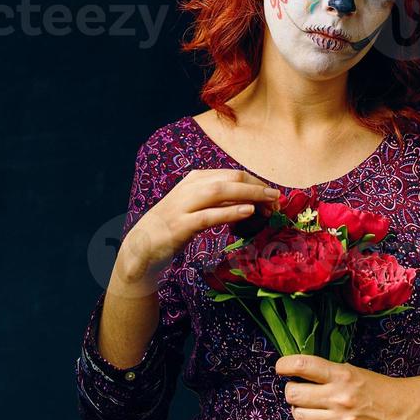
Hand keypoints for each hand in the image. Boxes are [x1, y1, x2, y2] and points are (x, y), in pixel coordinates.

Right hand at [115, 168, 279, 292]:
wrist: (141, 246)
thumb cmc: (174, 226)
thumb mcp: (197, 206)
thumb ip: (219, 200)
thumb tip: (250, 201)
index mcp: (195, 179)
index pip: (232, 173)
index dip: (255, 182)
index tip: (272, 194)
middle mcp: (190, 187)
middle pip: (230, 178)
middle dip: (257, 186)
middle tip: (277, 198)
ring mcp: (184, 205)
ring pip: (221, 191)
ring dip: (249, 194)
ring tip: (270, 201)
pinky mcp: (181, 225)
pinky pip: (210, 215)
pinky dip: (230, 212)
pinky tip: (248, 212)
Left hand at [275, 354, 414, 419]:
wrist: (403, 412)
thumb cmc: (376, 388)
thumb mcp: (353, 371)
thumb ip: (327, 373)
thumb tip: (296, 373)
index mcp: (342, 375)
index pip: (303, 365)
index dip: (285, 365)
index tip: (280, 367)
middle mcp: (340, 397)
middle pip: (294, 394)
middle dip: (291, 392)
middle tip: (297, 391)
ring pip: (299, 416)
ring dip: (299, 411)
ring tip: (308, 408)